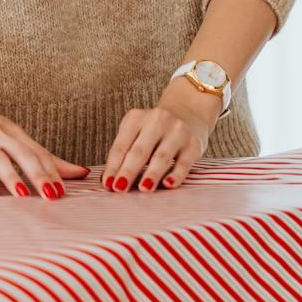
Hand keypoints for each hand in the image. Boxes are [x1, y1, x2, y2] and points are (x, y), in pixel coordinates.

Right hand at [0, 85, 88, 197]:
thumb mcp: (12, 134)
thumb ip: (42, 156)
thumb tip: (80, 173)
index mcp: (14, 134)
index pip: (39, 153)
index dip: (55, 172)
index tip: (69, 192)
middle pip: (23, 154)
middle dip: (39, 175)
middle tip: (53, 197)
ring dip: (11, 176)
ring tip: (23, 195)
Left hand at [102, 91, 217, 192]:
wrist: (188, 112)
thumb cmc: (154, 130)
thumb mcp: (136, 131)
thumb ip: (124, 152)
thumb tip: (109, 180)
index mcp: (136, 118)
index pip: (121, 145)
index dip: (113, 166)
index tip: (107, 184)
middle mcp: (156, 121)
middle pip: (139, 151)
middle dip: (128, 171)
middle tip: (119, 188)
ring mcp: (177, 131)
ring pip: (162, 156)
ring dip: (152, 174)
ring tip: (143, 188)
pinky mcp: (194, 144)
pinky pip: (184, 162)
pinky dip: (176, 174)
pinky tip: (169, 184)